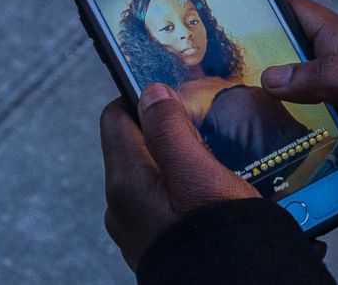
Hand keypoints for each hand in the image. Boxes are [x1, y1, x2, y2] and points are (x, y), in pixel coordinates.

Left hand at [100, 83, 257, 269]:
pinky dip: (189, 192)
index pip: (116, 117)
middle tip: (209, 129)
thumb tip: (150, 92)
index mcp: (124, 183)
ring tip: (221, 163)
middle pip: (138, 147)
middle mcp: (122, 207)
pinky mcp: (160, 245)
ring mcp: (139, 230)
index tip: (176, 93)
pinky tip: (220, 195)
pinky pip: (168, 205)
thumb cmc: (219, 240)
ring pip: (157, 177)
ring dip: (184, 163)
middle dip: (170, 132)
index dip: (143, 98)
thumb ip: (170, 130)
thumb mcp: (198, 175)